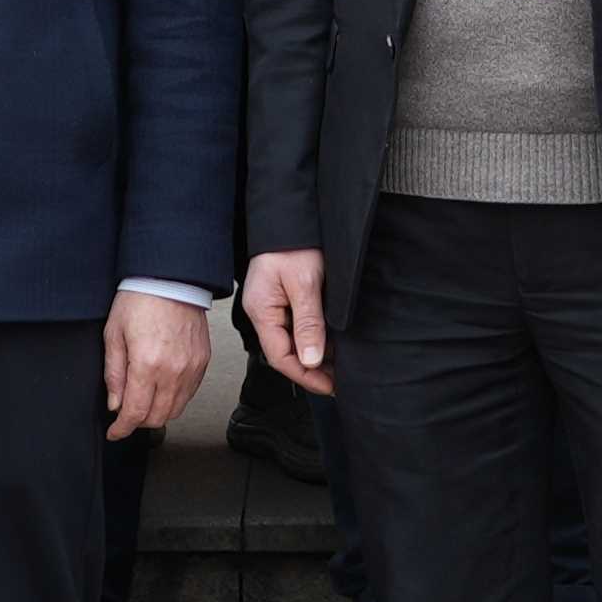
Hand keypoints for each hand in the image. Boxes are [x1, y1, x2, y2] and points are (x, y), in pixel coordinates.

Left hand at [102, 294, 210, 440]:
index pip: (134, 413)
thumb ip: (114, 374)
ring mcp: (191, 367)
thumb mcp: (114, 335)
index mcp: (147, 364)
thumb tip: (115, 403)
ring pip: (175, 410)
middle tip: (126, 414)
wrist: (171, 278)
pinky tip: (162, 390)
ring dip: (157, 414)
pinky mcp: (202, 362)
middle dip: (138, 422)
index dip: (122, 429)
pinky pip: (189, 394)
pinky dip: (174, 400)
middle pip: (156, 417)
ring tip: (144, 403)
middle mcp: (172, 370)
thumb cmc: (140, 299)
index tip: (115, 432)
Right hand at [244, 248, 331, 393]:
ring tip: (339, 365)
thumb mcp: (305, 283)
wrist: (289, 214)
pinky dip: (312, 337)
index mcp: (261, 311)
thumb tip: (310, 360)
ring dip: (313, 355)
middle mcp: (263, 311)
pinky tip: (330, 342)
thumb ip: (308, 323)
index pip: (280, 357)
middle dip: (311, 369)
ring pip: (291, 340)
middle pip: (285, 352)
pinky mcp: (282, 297)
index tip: (330, 387)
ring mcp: (271, 305)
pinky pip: (294, 325)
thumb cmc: (293, 243)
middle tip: (338, 380)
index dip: (305, 376)